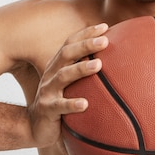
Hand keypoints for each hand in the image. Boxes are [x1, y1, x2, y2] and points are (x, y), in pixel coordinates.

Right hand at [28, 23, 108, 147]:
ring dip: (80, 69)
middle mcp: (52, 74)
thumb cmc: (61, 102)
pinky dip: (71, 104)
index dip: (86, 34)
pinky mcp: (47, 109)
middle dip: (85, 45)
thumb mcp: (72, 85)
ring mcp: (48, 91)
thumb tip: (118, 65)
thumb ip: (87, 74)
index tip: (105, 27)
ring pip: (63, 76)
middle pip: (67, 54)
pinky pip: (59, 106)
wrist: (36, 127)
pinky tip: (85, 104)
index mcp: (58, 65)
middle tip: (105, 41)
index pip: (70, 43)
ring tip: (98, 65)